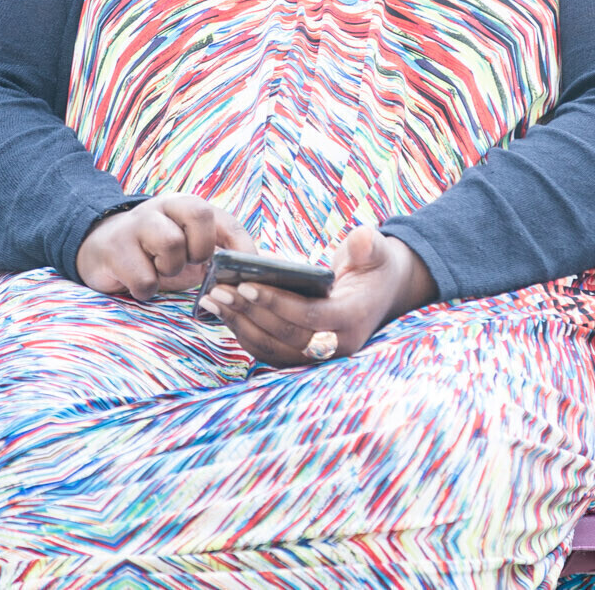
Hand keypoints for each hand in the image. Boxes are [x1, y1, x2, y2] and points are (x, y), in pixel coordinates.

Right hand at [76, 193, 252, 300]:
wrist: (100, 248)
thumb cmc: (155, 253)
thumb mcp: (187, 248)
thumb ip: (217, 253)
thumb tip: (255, 271)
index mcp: (185, 206)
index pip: (223, 219)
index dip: (242, 246)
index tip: (250, 269)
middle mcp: (162, 207)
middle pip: (198, 214)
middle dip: (201, 248)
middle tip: (190, 263)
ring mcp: (136, 225)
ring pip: (171, 243)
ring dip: (171, 269)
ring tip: (160, 270)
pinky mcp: (114, 248)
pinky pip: (144, 278)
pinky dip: (147, 289)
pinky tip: (139, 282)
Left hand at [200, 224, 438, 368]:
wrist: (382, 292)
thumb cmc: (375, 267)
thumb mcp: (378, 251)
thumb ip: (369, 246)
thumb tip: (362, 237)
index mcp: (353, 319)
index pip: (309, 317)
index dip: (277, 303)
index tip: (246, 284)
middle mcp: (336, 345)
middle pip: (285, 335)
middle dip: (249, 312)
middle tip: (218, 290)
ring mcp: (319, 355)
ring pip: (272, 348)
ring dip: (239, 324)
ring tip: (212, 298)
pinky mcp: (303, 356)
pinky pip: (268, 350)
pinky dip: (244, 332)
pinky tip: (223, 311)